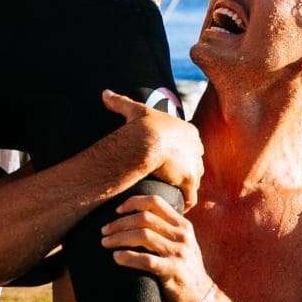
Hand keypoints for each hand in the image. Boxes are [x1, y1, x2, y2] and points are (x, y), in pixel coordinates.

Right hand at [100, 88, 201, 206]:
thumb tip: (105, 93)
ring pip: (195, 180)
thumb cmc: (142, 125)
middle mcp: (196, 149)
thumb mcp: (134, 110)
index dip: (184, 152)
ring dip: (187, 188)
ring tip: (176, 195)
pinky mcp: (189, 181)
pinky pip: (191, 196)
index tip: (175, 159)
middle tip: (176, 180)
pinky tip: (180, 207)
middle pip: (195, 162)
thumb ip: (121, 102)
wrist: (147, 141)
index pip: (191, 144)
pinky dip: (187, 203)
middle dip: (188, 170)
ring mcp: (194, 166)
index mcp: (189, 132)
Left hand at [101, 191, 214, 301]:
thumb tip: (138, 215)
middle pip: (144, 218)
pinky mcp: (172, 271)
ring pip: (142, 236)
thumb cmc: (185, 268)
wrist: (201, 297)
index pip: (155, 202)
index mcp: (183, 225)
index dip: (133, 202)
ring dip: (119, 238)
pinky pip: (146, 260)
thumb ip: (167, 228)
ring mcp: (178, 253)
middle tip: (104, 231)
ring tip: (105, 243)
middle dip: (120, 223)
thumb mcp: (183, 243)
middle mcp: (182, 236)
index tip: (117, 211)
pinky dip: (128, 257)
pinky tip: (116, 257)